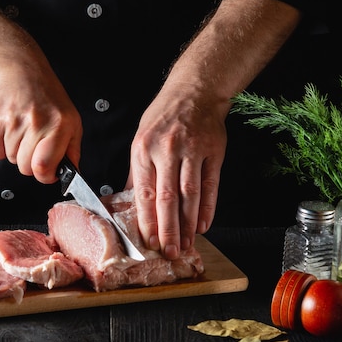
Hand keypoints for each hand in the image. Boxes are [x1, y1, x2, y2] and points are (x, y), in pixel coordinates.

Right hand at [0, 58, 82, 183]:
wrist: (21, 71)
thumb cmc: (47, 98)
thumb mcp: (71, 120)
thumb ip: (72, 150)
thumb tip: (73, 173)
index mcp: (58, 125)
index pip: (44, 166)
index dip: (44, 176)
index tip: (46, 172)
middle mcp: (36, 122)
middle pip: (25, 167)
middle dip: (29, 163)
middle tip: (33, 145)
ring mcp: (12, 121)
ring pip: (10, 159)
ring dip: (15, 151)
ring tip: (22, 131)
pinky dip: (1, 147)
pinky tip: (9, 130)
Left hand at [127, 81, 227, 259]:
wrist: (194, 91)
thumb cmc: (163, 117)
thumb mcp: (141, 139)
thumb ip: (137, 173)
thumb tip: (128, 201)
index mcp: (144, 149)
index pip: (144, 192)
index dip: (147, 220)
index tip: (149, 241)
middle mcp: (167, 150)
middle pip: (168, 197)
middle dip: (168, 228)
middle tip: (169, 251)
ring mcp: (192, 150)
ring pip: (190, 194)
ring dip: (189, 223)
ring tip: (188, 243)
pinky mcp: (213, 151)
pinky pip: (211, 185)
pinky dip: (208, 207)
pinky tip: (205, 225)